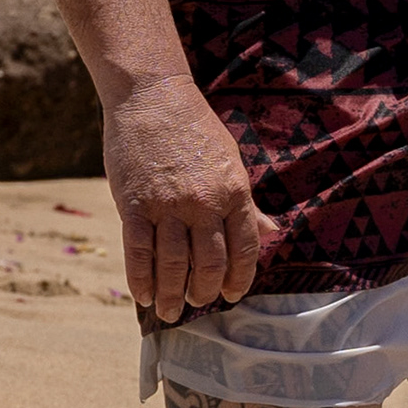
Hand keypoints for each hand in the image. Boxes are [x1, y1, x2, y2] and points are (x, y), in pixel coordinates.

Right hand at [104, 76, 266, 321]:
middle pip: (210, 263)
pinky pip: (138, 252)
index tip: (233, 295)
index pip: (245, 248)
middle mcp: (203, 202)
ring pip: (173, 264)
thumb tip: (274, 232)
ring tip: (170, 311)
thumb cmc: (195, 129)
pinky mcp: (133, 203)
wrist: (152, 95)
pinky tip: (144, 296)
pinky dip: (141, 279)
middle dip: (205, 291)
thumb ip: (248, 203)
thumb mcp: (231, 161)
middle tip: (198, 303)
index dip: (240, 278)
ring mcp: (167, 204)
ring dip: (172, 294)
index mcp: (234, 191)